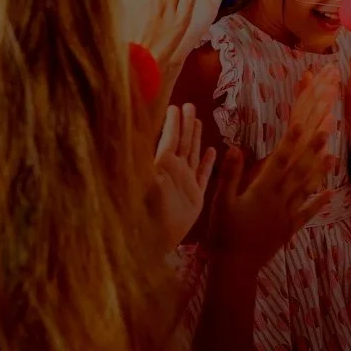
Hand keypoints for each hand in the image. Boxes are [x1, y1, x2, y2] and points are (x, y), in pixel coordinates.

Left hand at [156, 104, 216, 247]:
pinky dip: (208, 163)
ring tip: (199, 121)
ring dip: (196, 138)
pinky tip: (213, 152)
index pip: (169, 139)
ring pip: (193, 154)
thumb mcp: (142, 187)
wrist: (154, 245)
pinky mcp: (195, 199)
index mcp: (163, 167)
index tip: (174, 106)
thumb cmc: (144, 217)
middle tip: (189, 106)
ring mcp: (186, 185)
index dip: (173, 123)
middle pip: (183, 142)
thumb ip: (143, 165)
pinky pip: (204, 176)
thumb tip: (137, 142)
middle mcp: (175, 172)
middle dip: (186, 124)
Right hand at [205, 67, 339, 265]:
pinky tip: (330, 192)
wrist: (235, 267)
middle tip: (327, 131)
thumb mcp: (220, 202)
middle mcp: (279, 200)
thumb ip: (230, 175)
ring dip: (321, 171)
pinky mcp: (289, 229)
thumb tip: (235, 148)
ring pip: (307, 188)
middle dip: (313, 149)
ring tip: (334, 155)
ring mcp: (286, 215)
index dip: (290, 141)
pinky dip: (319, 202)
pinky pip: (307, 213)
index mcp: (262, 191)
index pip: (279, 161)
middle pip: (299, 170)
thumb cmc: (224, 233)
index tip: (300, 124)